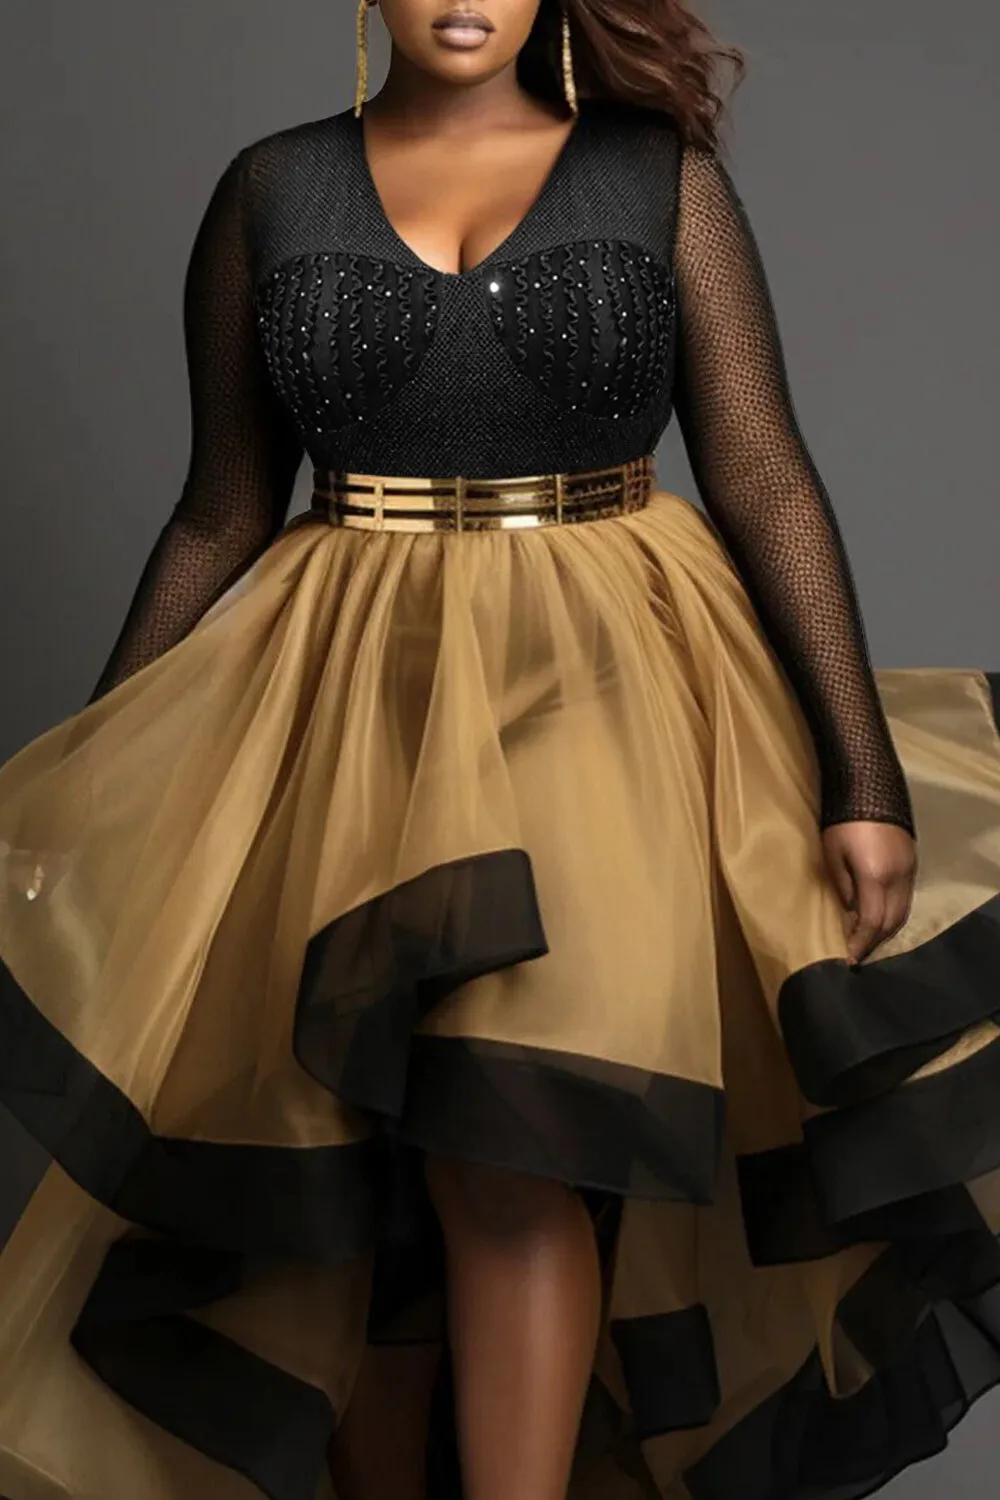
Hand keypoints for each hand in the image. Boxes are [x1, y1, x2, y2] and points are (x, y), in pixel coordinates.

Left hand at [821, 821, 916, 965]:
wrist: (870, 788)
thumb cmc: (842, 822)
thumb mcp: (832, 854)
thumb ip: (843, 886)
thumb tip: (850, 910)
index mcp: (876, 877)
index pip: (871, 922)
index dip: (861, 943)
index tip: (849, 959)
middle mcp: (898, 878)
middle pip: (891, 922)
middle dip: (874, 941)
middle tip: (857, 954)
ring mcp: (909, 870)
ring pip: (903, 912)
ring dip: (886, 930)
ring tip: (867, 940)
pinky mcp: (912, 862)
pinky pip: (906, 898)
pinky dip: (894, 914)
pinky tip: (879, 917)